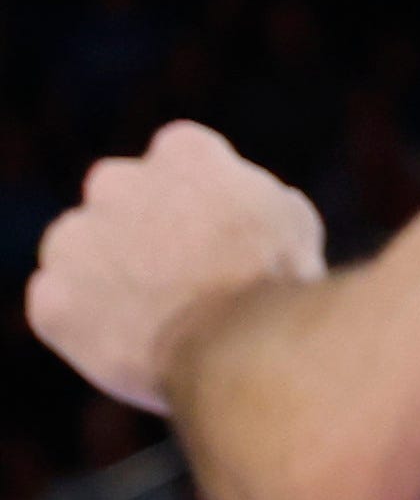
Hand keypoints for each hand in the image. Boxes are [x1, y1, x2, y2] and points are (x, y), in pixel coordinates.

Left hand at [28, 121, 321, 410]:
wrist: (239, 348)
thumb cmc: (277, 281)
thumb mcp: (288, 217)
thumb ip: (249, 198)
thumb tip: (243, 207)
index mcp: (181, 152)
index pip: (177, 156)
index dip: (196, 192)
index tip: (208, 224)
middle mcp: (117, 183)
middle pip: (117, 192)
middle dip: (137, 221)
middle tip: (170, 266)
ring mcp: (75, 241)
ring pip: (76, 246)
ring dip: (100, 267)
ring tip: (146, 310)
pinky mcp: (50, 300)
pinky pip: (56, 303)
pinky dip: (81, 319)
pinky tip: (124, 338)